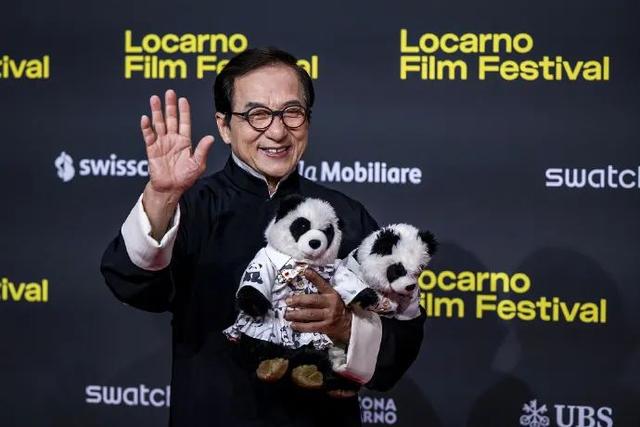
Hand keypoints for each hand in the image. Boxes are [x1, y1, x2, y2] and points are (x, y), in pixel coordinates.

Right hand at [140, 90, 214, 239]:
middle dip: (170, 106)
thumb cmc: (185, 177)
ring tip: (154, 99)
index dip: (183, 111)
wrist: (171, 188)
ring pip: (158, 124)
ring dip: (156, 112)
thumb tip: (210, 138)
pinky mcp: (151, 149)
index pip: (184, 122)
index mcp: (185, 141)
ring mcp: (161, 143)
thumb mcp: (197, 164)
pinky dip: (146, 127)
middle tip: (169, 92)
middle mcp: (172, 139)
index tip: (183, 99)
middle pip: (171, 119)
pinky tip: (146, 118)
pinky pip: (148, 136)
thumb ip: (202, 150)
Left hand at [285, 268, 351, 344]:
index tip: (305, 271)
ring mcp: (329, 316)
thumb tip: (306, 278)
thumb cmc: (336, 307)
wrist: (348, 324)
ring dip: (296, 314)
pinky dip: (300, 326)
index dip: (314, 277)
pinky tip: (293, 325)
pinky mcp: (326, 327)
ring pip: (310, 315)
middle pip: (312, 301)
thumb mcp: (332, 296)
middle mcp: (331, 304)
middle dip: (298, 300)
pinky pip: (311, 327)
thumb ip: (321, 290)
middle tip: (288, 301)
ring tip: (286, 314)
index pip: (323, 284)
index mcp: (332, 294)